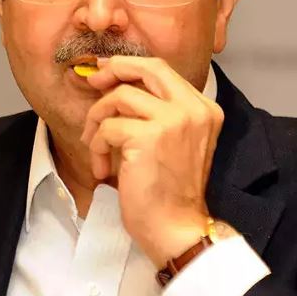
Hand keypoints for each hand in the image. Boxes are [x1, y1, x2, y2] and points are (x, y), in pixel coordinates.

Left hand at [79, 55, 224, 266]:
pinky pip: (107, 128)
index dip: (130, 66)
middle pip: (147, 68)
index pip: (162, 70)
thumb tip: (118, 86)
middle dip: (114, 69)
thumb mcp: (174, 142)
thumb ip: (157, 112)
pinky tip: (102, 168)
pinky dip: (96, 146)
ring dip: (98, 121)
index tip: (108, 73)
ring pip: (119, 97)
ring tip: (97, 146)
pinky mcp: (148, 137)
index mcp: (203, 108)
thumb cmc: (169, 192)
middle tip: (93, 82)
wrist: (176, 229)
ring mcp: (173, 121)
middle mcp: (193, 109)